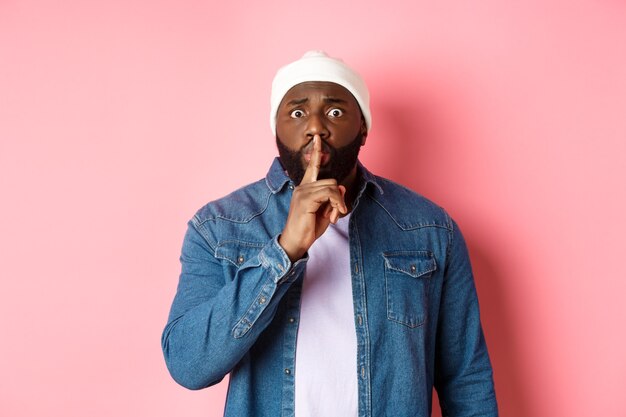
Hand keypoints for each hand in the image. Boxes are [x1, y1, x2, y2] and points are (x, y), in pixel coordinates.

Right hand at [278, 135, 347, 261]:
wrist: (295, 242)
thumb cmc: (308, 228)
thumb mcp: (324, 212)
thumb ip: (332, 198)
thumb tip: (341, 185)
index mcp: (305, 188)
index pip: (312, 167)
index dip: (316, 152)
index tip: (318, 138)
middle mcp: (302, 187)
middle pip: (330, 181)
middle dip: (338, 197)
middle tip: (338, 213)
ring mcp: (302, 192)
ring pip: (332, 186)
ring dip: (338, 202)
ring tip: (334, 216)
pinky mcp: (305, 200)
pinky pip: (329, 194)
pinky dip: (336, 204)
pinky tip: (332, 216)